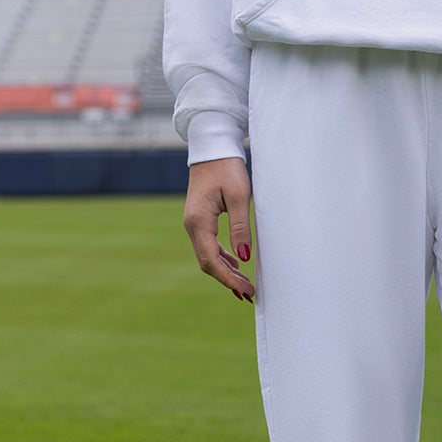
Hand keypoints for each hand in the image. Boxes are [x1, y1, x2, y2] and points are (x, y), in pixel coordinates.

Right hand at [183, 156, 254, 303]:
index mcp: (199, 221)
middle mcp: (192, 225)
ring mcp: (194, 223)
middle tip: (249, 293)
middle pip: (207, 262)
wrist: (212, 148)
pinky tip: (236, 264)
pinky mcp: (200, 219)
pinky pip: (209, 245)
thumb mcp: (239, 196)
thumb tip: (244, 258)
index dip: (228, 279)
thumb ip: (241, 227)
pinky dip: (222, 258)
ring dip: (226, 271)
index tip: (245, 291)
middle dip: (228, 280)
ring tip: (246, 284)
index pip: (211, 260)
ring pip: (208, 255)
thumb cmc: (227, 168)